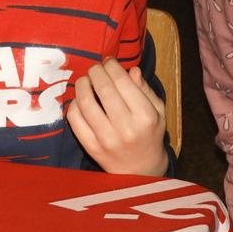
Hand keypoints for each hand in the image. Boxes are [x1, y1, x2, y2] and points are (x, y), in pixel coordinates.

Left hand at [67, 58, 167, 175]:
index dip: (112, 67)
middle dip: (96, 72)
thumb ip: (145, 89)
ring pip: (86, 103)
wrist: (141, 170)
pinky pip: (75, 121)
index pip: (122, 82)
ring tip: (85, 80)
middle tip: (95, 68)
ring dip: (82, 85)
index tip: (109, 61)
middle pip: (103, 89)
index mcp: (145, 116)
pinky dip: (74, 105)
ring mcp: (107, 139)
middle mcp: (126, 127)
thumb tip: (132, 70)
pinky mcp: (91, 147)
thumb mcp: (158, 111)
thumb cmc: (150, 135)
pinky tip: (80, 100)